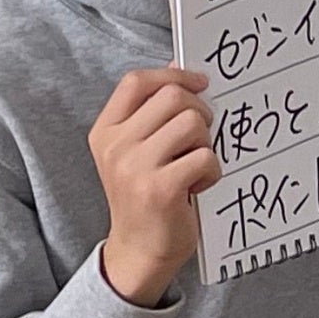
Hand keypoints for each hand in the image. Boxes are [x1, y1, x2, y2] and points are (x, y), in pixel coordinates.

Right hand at [90, 67, 215, 307]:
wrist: (139, 250)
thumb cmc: (147, 195)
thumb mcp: (137, 150)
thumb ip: (153, 111)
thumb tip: (177, 67)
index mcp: (106, 131)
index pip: (136, 81)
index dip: (174, 75)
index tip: (200, 83)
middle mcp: (115, 146)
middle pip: (173, 97)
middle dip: (199, 112)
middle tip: (199, 138)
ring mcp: (135, 167)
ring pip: (192, 123)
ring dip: (206, 144)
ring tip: (193, 166)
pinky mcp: (160, 188)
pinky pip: (206, 157)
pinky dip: (212, 171)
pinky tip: (196, 187)